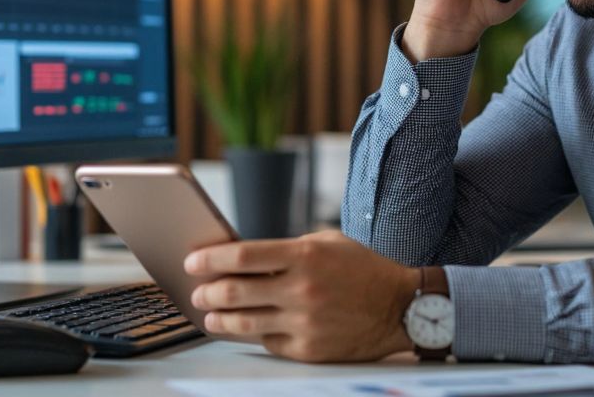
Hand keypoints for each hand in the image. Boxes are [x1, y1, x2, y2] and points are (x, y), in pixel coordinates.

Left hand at [184, 230, 420, 362]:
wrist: (401, 308)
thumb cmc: (364, 270)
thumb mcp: (328, 242)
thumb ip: (287, 249)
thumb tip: (242, 258)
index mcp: (305, 255)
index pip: (242, 256)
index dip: (209, 259)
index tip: (192, 262)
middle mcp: (301, 289)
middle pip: (233, 292)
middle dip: (206, 292)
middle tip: (197, 291)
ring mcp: (304, 323)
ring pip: (242, 323)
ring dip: (217, 319)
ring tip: (209, 315)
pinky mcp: (308, 350)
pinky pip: (267, 343)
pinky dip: (253, 334)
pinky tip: (246, 327)